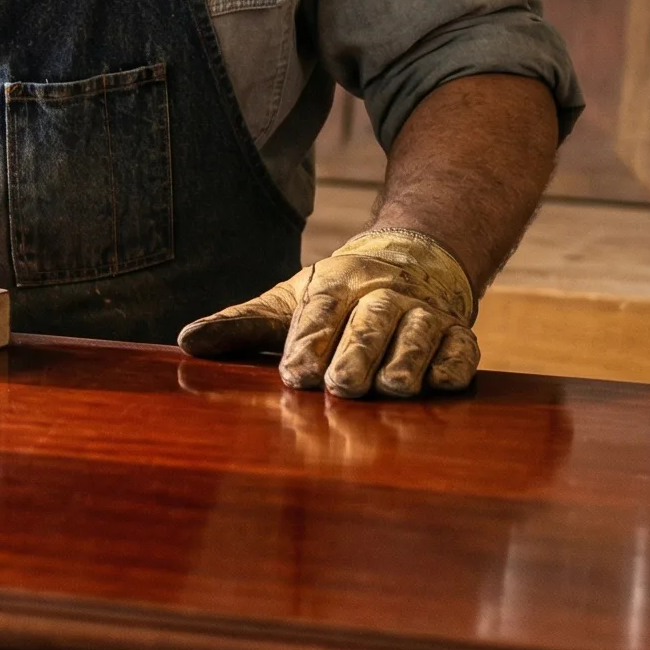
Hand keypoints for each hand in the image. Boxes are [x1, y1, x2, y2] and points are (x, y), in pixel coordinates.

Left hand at [178, 228, 478, 398]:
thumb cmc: (338, 296)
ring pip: (420, 331)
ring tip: (393, 388)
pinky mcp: (457, 334)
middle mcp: (384, 293)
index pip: (322, 309)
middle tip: (340, 386)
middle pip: (372, 319)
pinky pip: (462, 347)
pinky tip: (442, 382)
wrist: (413, 261)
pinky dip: (454, 363)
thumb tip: (187, 342)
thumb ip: (241, 325)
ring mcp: (425, 312)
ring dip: (408, 358)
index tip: (295, 374)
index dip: (310, 340)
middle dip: (357, 352)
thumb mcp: (288, 303)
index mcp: (338, 281)